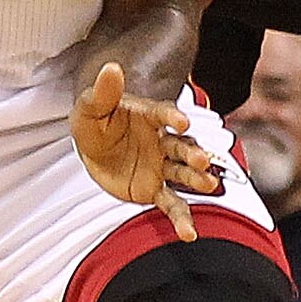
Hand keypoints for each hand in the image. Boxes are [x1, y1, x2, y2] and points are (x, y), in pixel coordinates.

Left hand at [73, 61, 221, 241]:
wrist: (93, 150)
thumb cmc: (94, 123)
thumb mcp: (90, 108)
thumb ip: (102, 93)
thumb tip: (111, 67)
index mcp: (149, 117)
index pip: (164, 115)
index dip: (173, 117)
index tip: (183, 122)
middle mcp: (162, 141)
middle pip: (182, 146)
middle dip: (193, 153)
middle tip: (203, 160)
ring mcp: (161, 166)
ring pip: (183, 173)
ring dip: (196, 179)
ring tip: (209, 184)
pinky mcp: (155, 189)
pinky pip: (171, 203)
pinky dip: (181, 218)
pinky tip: (190, 234)